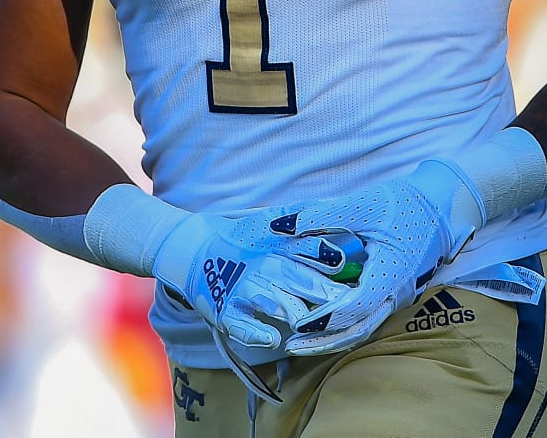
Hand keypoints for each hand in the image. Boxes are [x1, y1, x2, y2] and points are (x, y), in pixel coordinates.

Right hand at [150, 211, 353, 350]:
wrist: (196, 250)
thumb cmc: (244, 238)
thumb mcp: (271, 221)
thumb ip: (302, 217)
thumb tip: (337, 208)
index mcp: (278, 245)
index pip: (308, 248)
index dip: (329, 257)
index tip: (351, 264)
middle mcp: (263, 266)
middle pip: (296, 277)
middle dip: (321, 289)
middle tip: (346, 301)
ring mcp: (244, 289)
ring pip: (273, 301)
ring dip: (293, 311)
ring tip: (310, 322)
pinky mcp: (226, 311)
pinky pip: (241, 325)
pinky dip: (256, 332)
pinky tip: (272, 338)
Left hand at [271, 160, 483, 356]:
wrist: (441, 204)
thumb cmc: (404, 202)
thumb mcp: (360, 204)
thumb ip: (318, 216)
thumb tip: (278, 225)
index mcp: (390, 273)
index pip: (355, 307)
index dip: (326, 318)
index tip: (299, 323)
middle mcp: (396, 292)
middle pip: (359, 329)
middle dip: (325, 341)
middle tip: (291, 346)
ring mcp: (398, 296)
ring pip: (364, 328)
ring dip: (334, 337)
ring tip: (301, 343)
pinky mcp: (395, 293)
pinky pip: (369, 318)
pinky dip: (345, 325)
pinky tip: (322, 323)